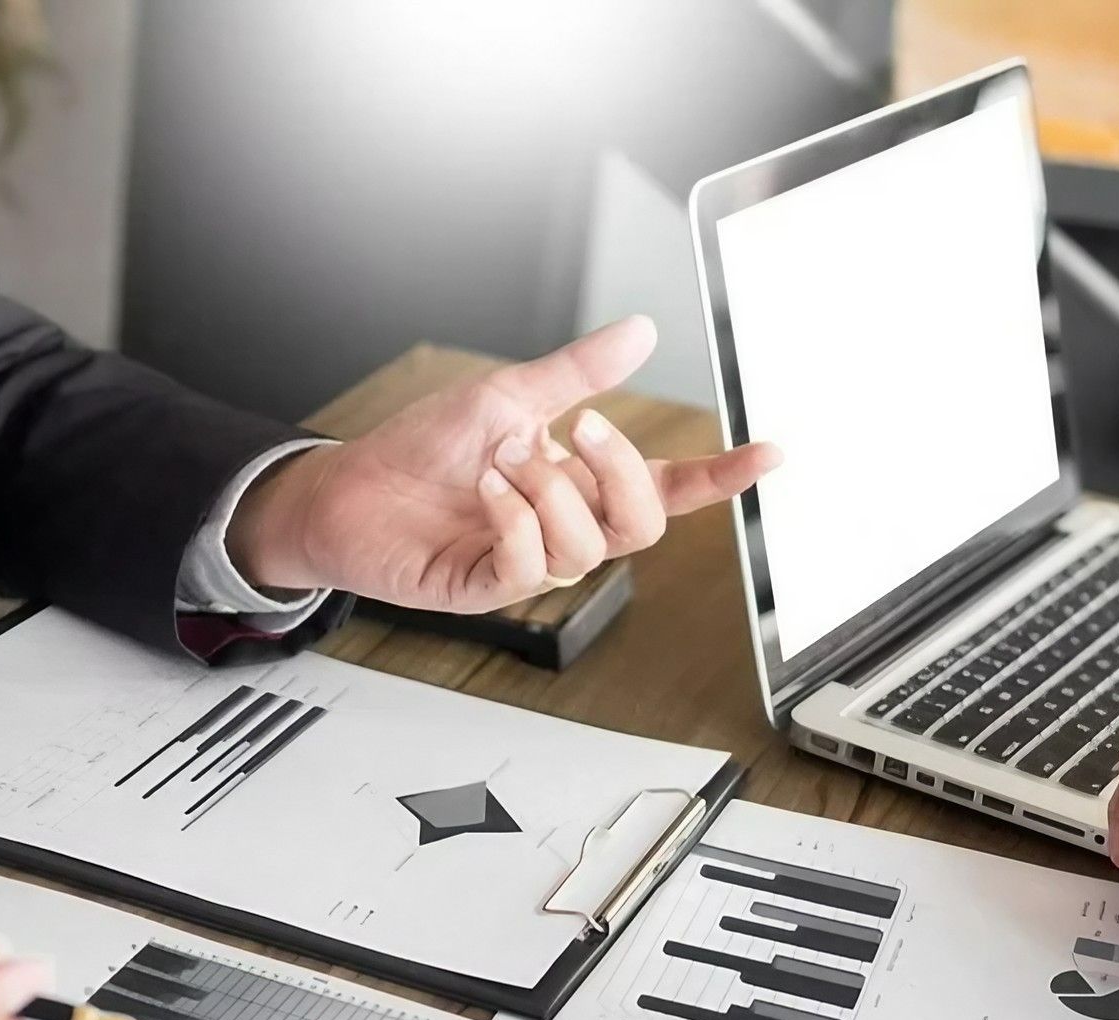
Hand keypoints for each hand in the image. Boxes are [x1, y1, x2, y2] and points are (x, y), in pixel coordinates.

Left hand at [227, 316, 781, 612]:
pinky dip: (513, 518)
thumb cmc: (424, 448)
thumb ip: (577, 372)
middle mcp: (563, 527)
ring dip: (548, 490)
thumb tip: (641, 332)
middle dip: (621, 472)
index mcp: (578, 483)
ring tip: (502, 459)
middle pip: (642, 527)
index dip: (718, 477)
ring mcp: (527, 562)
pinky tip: (487, 490)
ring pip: (587, 546)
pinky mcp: (486, 588)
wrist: (348, 487)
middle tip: (579, 428)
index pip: (665, 488)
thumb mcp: (507, 396)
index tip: (770, 452)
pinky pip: (530, 565)